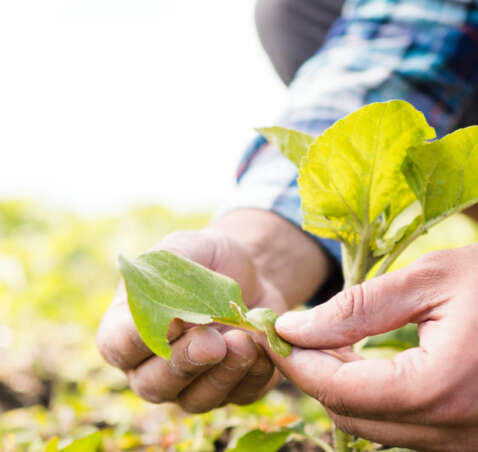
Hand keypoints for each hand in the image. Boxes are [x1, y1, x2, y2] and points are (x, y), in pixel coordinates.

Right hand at [97, 228, 285, 412]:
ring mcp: (192, 382)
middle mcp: (154, 364)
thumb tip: (167, 314)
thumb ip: (165, 272)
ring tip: (243, 341)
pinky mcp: (233, 388)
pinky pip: (239, 395)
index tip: (171, 320)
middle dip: (184, 362)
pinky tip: (262, 346)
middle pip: (153, 385)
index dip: (138, 340)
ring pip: (196, 399)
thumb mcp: (185, 248)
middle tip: (211, 341)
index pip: (118, 346)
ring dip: (220, 374)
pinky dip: (252, 374)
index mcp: (130, 328)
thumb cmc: (207, 259)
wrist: (251, 272)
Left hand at [271, 245, 477, 450]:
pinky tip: (363, 359)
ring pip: (374, 426)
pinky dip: (371, 396)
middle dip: (314, 375)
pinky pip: (402, 425)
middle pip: (351, 416)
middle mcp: (456, 431)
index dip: (297, 362)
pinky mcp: (470, 437)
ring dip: (340, 386)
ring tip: (326, 341)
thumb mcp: (428, 280)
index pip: (338, 391)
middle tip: (296, 333)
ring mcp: (466, 442)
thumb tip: (294, 328)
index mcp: (440, 388)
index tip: (274, 333)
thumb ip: (356, 309)